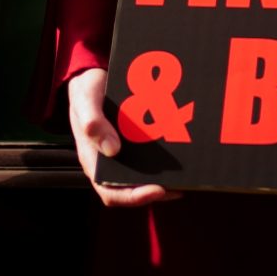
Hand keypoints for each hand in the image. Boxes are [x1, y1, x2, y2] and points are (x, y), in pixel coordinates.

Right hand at [66, 67, 176, 207]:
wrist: (92, 78)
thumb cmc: (85, 92)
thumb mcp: (85, 101)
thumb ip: (93, 123)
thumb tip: (113, 150)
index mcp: (94, 162)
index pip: (111, 193)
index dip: (134, 197)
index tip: (159, 190)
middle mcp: (110, 163)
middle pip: (135, 189)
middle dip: (161, 190)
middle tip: (185, 182)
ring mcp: (124, 154)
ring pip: (147, 175)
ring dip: (168, 177)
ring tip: (192, 172)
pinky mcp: (135, 143)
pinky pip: (152, 156)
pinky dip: (168, 159)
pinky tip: (185, 148)